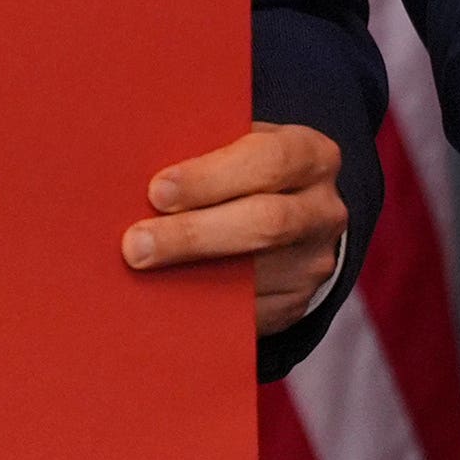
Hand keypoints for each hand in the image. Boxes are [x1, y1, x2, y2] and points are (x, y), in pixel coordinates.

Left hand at [122, 123, 349, 334]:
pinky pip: (248, 313)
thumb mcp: (239, 146)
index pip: (269, 161)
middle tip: (137, 244)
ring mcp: (314, 262)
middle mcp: (323, 210)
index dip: (211, 177)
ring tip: (141, 273)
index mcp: (311, 155)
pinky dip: (203, 306)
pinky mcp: (297, 303)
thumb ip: (206, 152)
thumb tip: (139, 174)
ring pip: (254, 276)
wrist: (292, 217)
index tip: (157, 191)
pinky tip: (166, 298)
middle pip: (266, 224)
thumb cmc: (245, 172)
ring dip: (191, 277)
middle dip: (194, 234)